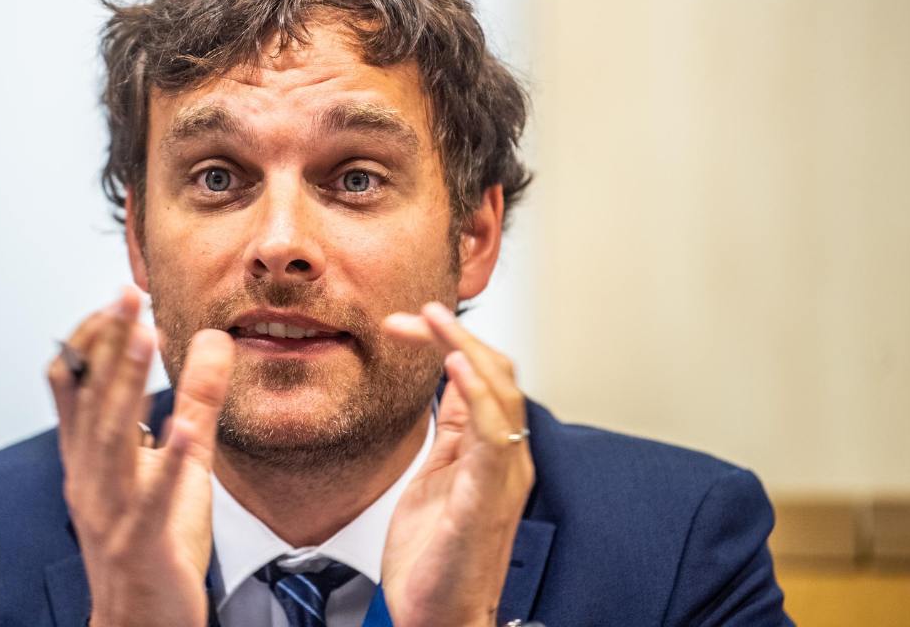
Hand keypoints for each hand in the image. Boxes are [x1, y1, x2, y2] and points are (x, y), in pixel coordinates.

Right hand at [47, 287, 234, 626]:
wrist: (139, 626)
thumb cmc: (152, 547)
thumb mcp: (177, 466)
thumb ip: (195, 405)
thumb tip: (215, 342)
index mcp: (92, 459)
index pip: (75, 387)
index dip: (91, 341)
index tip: (118, 300)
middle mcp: (92, 479)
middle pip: (92, 401)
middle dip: (106, 345)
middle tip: (125, 294)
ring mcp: (112, 512)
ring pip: (111, 440)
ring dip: (125, 386)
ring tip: (142, 338)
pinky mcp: (142, 543)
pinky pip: (151, 501)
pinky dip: (168, 463)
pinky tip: (185, 432)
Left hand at [379, 302, 534, 626]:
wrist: (438, 619)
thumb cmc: (436, 561)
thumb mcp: (437, 479)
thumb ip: (449, 435)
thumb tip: (443, 391)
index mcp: (491, 452)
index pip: (482, 374)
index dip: (448, 339)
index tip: (404, 323)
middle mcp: (505, 458)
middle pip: (496, 372)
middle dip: (455, 333)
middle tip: (413, 312)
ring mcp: (501, 477)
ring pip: (499, 392)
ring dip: (465, 347)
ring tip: (435, 320)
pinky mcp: (486, 498)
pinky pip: (491, 435)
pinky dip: (476, 392)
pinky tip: (454, 364)